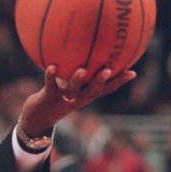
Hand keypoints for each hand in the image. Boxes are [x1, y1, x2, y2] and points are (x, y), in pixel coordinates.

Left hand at [19, 65, 135, 134]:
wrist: (38, 118)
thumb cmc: (57, 97)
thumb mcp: (69, 87)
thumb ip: (79, 75)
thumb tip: (87, 54)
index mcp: (85, 95)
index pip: (105, 89)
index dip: (119, 82)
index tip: (132, 72)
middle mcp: (77, 98)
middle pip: (92, 91)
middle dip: (100, 81)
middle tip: (109, 70)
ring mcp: (63, 99)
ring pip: (72, 90)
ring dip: (77, 81)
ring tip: (82, 70)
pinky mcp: (48, 98)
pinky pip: (50, 86)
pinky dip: (51, 77)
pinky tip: (51, 66)